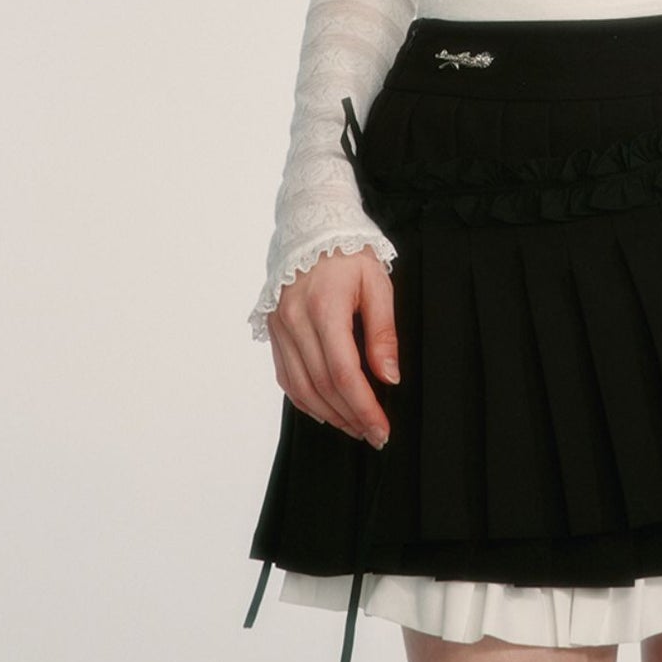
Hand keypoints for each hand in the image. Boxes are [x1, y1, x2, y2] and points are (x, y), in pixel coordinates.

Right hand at [265, 246, 399, 445]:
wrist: (312, 227)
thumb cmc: (350, 253)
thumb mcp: (377, 283)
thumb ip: (383, 332)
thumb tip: (389, 377)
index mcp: (324, 308)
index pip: (344, 373)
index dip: (364, 407)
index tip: (382, 429)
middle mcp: (296, 321)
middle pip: (322, 385)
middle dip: (350, 416)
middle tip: (373, 434)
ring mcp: (279, 327)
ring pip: (301, 387)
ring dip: (329, 414)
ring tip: (354, 427)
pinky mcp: (273, 330)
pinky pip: (286, 376)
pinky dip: (305, 400)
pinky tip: (325, 410)